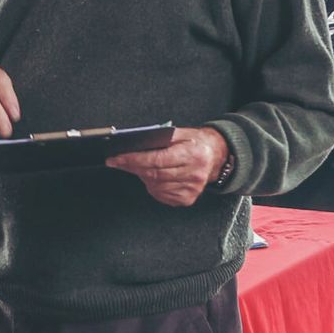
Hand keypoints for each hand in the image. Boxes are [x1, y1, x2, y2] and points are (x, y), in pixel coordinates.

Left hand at [105, 127, 229, 207]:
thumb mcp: (181, 134)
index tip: (116, 158)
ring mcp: (191, 189)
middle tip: (119, 161)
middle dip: (132, 167)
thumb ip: (161, 138)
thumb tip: (135, 145)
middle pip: (154, 174)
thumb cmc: (196, 143)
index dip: (134, 160)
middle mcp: (194, 174)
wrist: (216, 155)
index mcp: (193, 154)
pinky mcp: (187, 199)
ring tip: (139, 166)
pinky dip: (153, 186)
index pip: (157, 160)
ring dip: (143, 176)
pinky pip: (161, 195)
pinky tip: (154, 177)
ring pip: (155, 186)